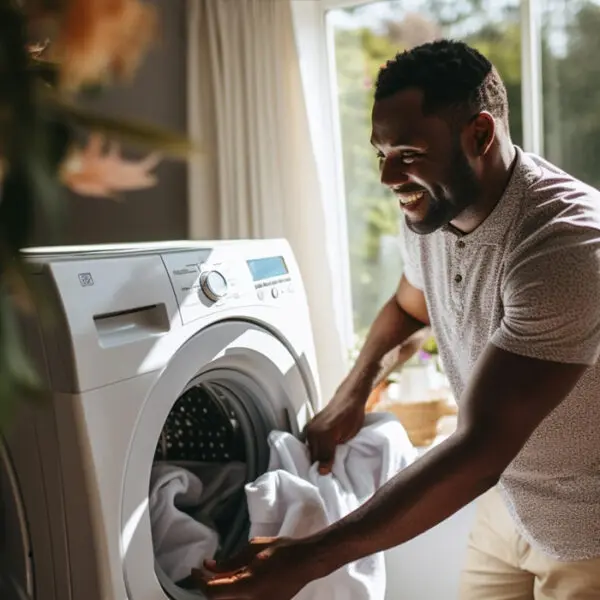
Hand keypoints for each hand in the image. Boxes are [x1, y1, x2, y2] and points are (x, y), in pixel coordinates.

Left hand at [192, 537, 314, 599]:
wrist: (305, 561)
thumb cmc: (280, 550)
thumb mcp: (252, 549)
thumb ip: (229, 562)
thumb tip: (210, 566)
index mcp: (247, 587)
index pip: (213, 592)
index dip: (200, 582)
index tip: (194, 570)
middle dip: (208, 586)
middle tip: (204, 571)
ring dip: (220, 590)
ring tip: (217, 574)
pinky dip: (232, 593)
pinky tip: (231, 580)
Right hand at [304, 383, 366, 473]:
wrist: (349, 398)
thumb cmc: (352, 416)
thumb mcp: (347, 437)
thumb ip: (332, 454)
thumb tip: (323, 471)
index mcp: (322, 435)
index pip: (319, 461)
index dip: (325, 469)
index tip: (331, 477)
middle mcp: (312, 431)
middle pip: (313, 457)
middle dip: (321, 464)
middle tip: (331, 471)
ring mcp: (310, 428)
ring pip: (311, 450)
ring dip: (318, 456)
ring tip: (328, 461)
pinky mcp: (310, 426)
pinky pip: (310, 442)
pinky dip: (316, 448)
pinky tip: (324, 451)